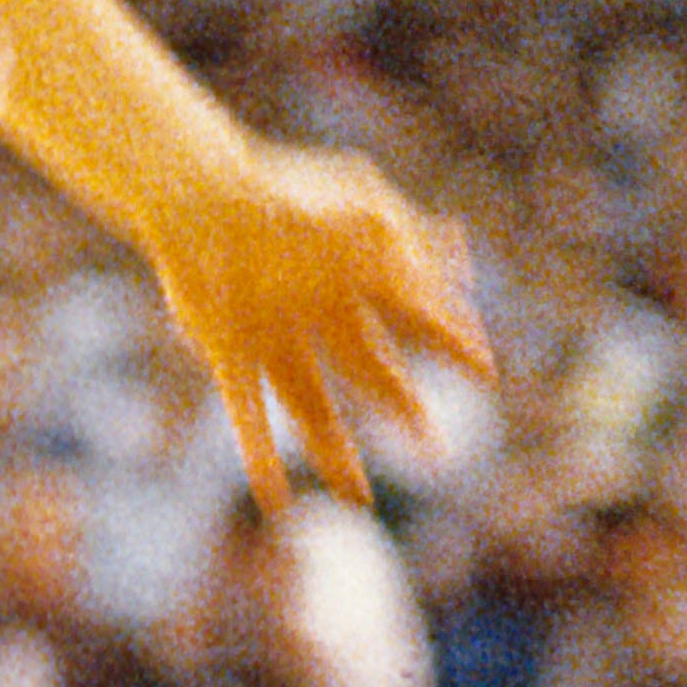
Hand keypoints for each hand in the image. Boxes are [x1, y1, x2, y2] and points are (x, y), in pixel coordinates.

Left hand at [143, 137, 492, 509]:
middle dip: (404, 410)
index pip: (419, 316)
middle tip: (436, 452)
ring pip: (313, 406)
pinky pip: (247, 412)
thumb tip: (460, 277)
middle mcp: (320, 312)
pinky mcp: (228, 351)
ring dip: (337, 450)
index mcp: (358, 273)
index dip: (454, 344)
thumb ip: (410, 244)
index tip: (487, 372)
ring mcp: (274, 335)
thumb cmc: (289, 191)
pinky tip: (275, 494)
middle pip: (371, 372)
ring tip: (359, 494)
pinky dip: (260, 454)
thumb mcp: (365, 209)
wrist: (199, 193)